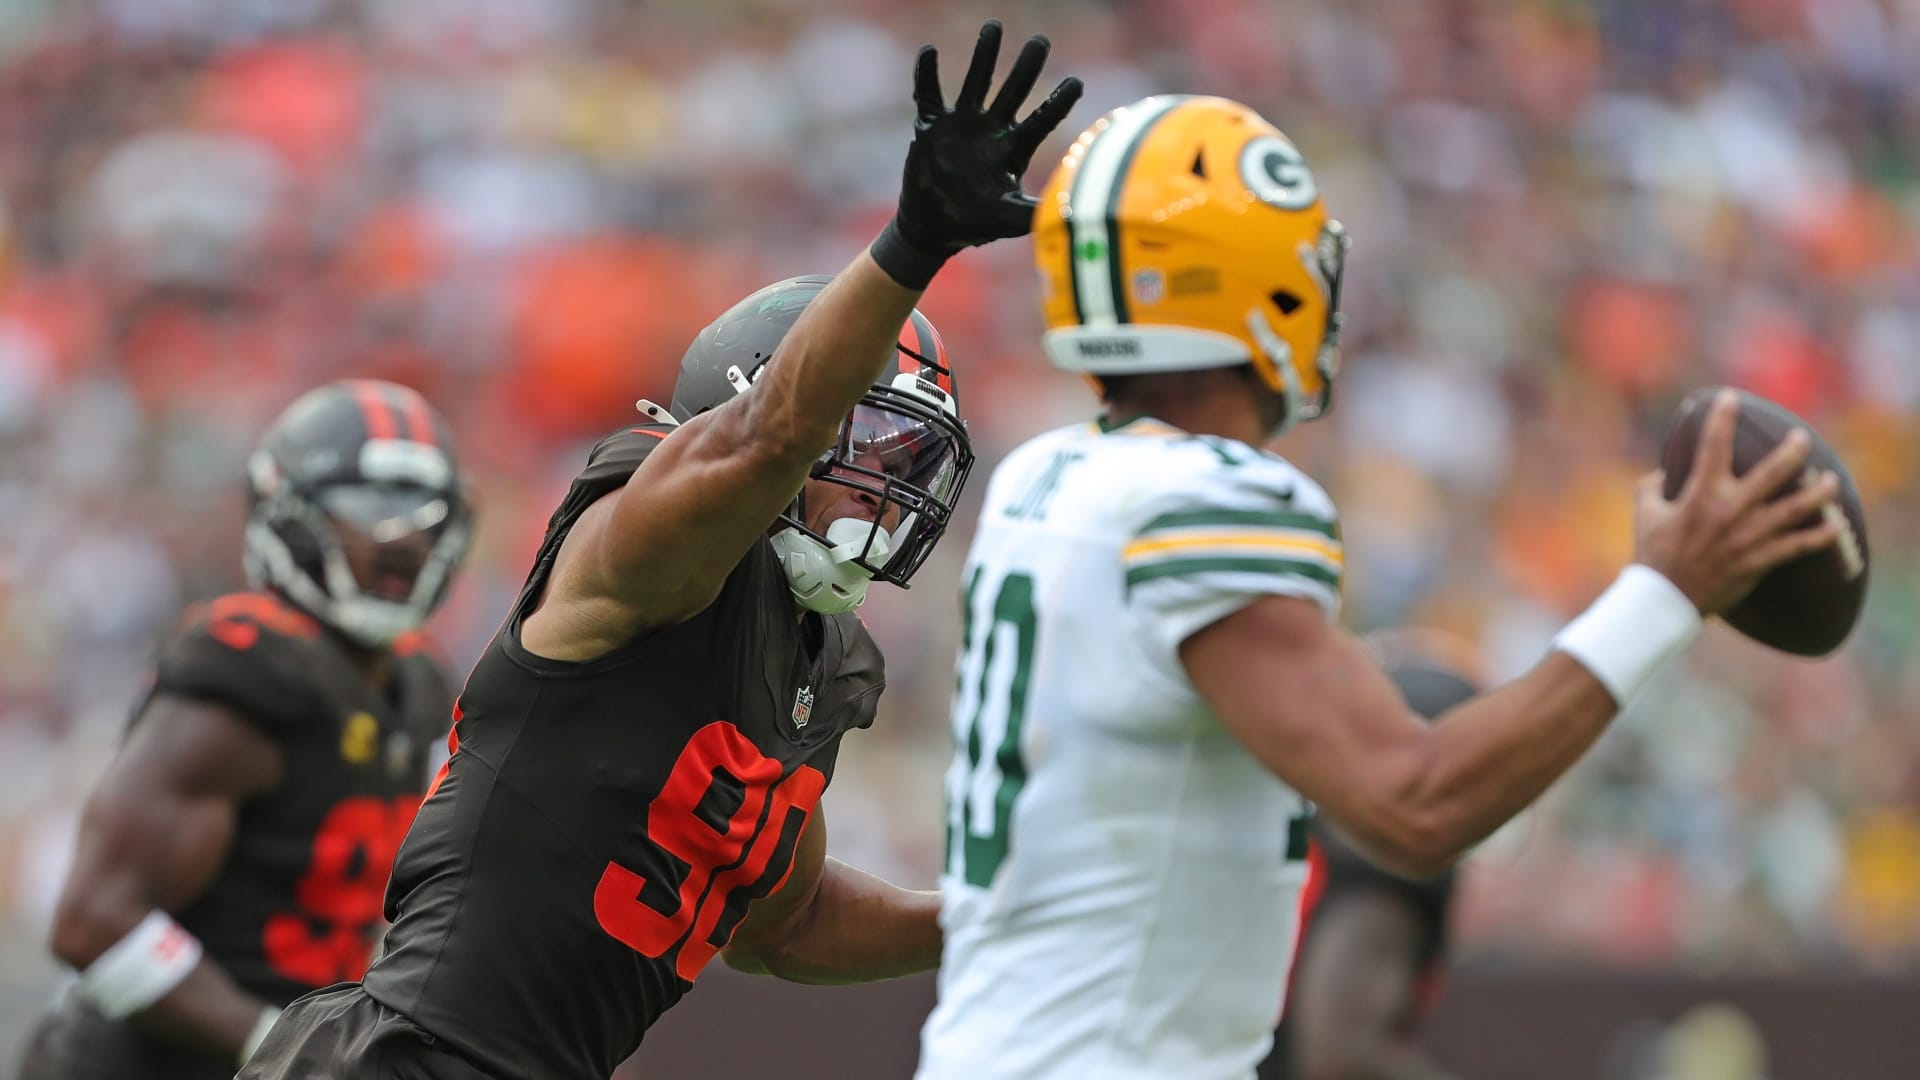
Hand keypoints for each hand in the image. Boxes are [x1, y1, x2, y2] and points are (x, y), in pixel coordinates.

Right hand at [871, 20, 1082, 287]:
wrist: (933, 227)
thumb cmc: (974, 223)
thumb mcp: (1007, 220)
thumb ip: (1033, 212)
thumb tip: (1069, 215)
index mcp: (1013, 149)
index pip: (1042, 120)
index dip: (1058, 102)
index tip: (1076, 83)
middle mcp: (991, 129)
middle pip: (1013, 90)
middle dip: (1026, 66)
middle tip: (1041, 41)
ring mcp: (961, 124)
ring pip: (976, 81)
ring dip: (984, 55)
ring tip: (994, 26)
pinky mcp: (932, 126)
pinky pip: (928, 94)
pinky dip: (927, 74)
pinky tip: (929, 51)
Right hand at [1633, 389, 1841, 613]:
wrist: (1666, 600)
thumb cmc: (1653, 555)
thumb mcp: (1644, 514)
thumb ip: (1651, 486)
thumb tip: (1662, 472)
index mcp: (1701, 494)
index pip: (1714, 445)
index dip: (1722, 417)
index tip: (1731, 397)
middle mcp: (1731, 510)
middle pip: (1774, 472)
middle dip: (1793, 450)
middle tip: (1802, 438)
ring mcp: (1750, 536)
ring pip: (1797, 508)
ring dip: (1819, 492)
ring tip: (1831, 480)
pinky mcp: (1761, 560)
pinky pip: (1799, 546)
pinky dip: (1821, 536)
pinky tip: (1836, 525)